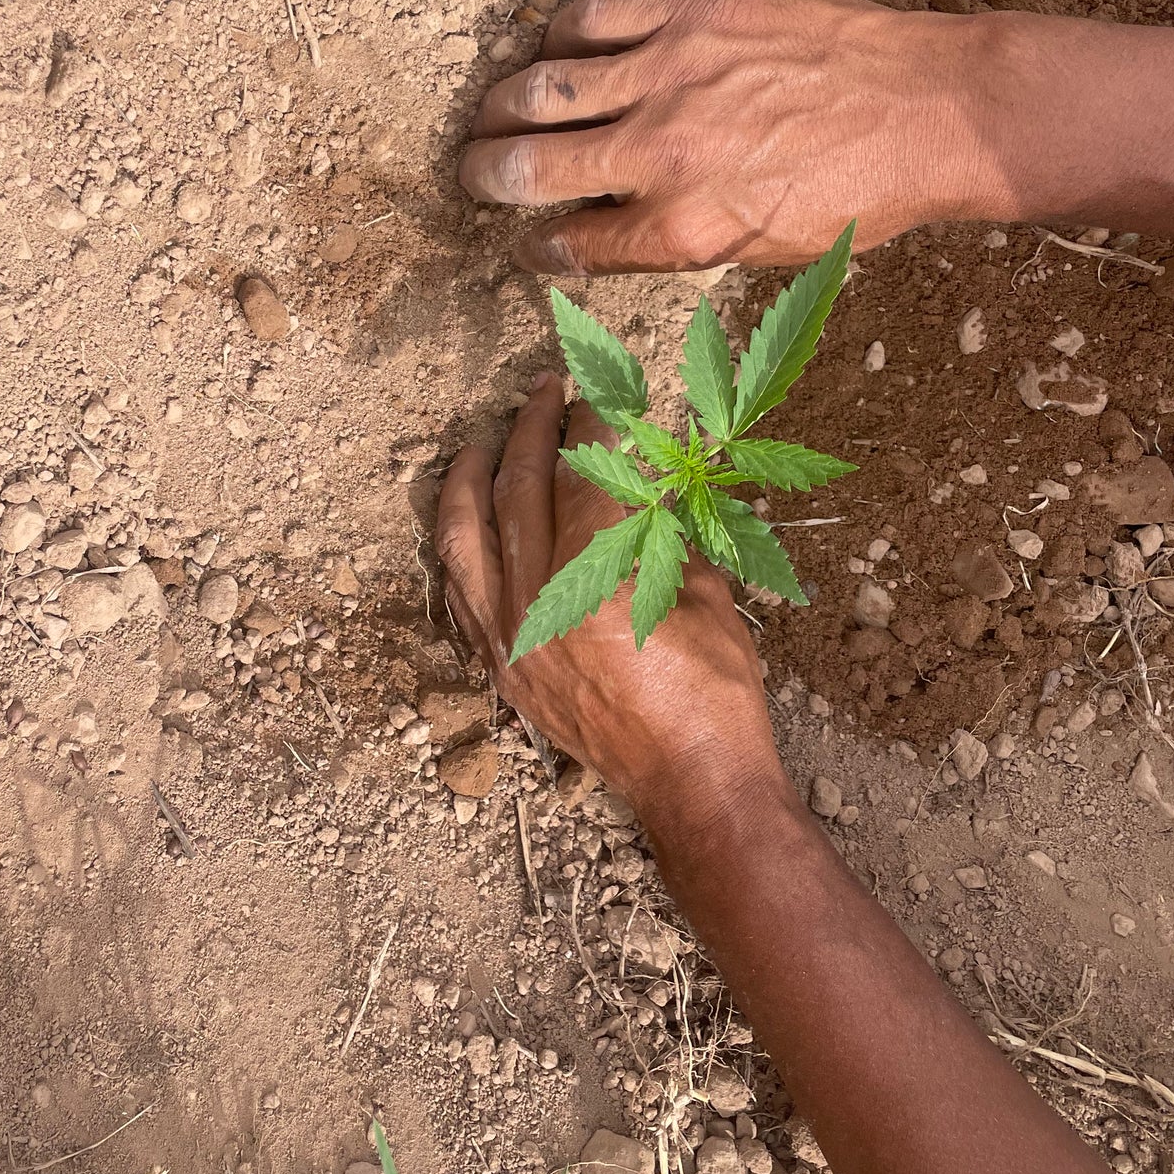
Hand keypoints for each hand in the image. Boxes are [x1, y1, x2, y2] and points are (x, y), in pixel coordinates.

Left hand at [435, 374, 786, 825]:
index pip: (580, 478)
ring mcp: (509, 638)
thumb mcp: (706, 591)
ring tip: (481, 444)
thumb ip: (664, 527)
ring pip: (466, 541)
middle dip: (530, 433)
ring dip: (470, 482)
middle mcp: (538, 605)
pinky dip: (459, 549)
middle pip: (518, 494)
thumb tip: (641, 471)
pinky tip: (466, 522)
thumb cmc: (715, 689)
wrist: (691, 780)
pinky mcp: (502, 668)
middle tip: (543, 394)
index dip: (586, 429)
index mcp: (597, 581)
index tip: (593, 398)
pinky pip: (459, 594)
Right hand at [459, 0, 1001, 272]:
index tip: (527, 239)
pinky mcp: (692, 6)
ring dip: (500, 107)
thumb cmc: (858, 192)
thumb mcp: (764, 251)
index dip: (534, 244)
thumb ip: (674, 245)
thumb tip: (602, 237)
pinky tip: (553, 48)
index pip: (567, 243)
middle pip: (528, 166)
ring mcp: (673, 71)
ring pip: (542, 87)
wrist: (929, 110)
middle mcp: (663, 152)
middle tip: (472, 174)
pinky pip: (592, 14)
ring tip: (493, 114)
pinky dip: (557, 35)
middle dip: (483, 176)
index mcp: (682, 229)